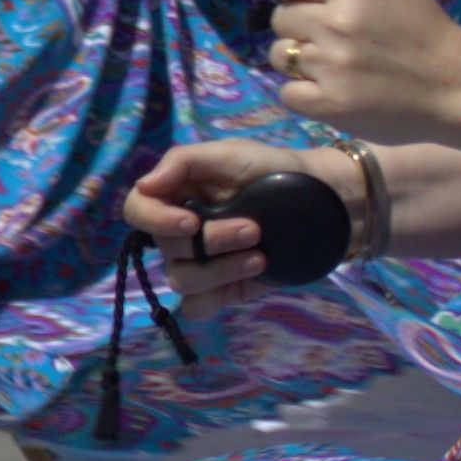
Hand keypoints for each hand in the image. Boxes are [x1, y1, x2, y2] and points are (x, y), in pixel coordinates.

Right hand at [126, 141, 302, 304]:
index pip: (138, 210)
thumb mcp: (229, 153)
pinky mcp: (221, 289)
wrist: (322, 201)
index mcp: (176, 194)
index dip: (156, 220)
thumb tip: (145, 185)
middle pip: (166, 248)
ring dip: (222, 268)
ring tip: (260, 254)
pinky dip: (215, 296)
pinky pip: (196, 306)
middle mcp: (182, 230)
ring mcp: (201, 263)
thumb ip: (183, 161)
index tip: (191, 221)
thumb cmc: (272, 170)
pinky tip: (252, 274)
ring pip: (182, 279)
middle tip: (254, 229)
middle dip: (213, 240)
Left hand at [265, 0, 460, 142]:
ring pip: (279, 54)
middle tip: (329, 38)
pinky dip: (303, 92)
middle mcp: (336, 21)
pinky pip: (287, 92)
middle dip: (300, 25)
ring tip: (330, 65)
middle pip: (281, 16)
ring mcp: (330, 64)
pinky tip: (328, 89)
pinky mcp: (328, 104)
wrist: (457, 87)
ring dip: (299, 60)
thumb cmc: (428, 32)